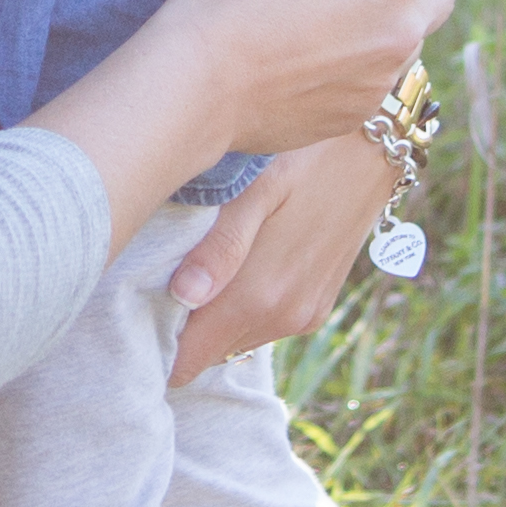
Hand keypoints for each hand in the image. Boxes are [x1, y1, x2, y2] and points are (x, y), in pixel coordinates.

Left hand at [170, 128, 394, 380]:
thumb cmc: (303, 157)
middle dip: (179, 330)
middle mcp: (282, 317)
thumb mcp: (255, 191)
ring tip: (189, 273)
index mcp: (258, 296)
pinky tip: (232, 268)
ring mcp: (304, 315)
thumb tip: (183, 298)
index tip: (130, 321)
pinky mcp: (318, 307)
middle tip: (150, 288)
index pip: (190, 359)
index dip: (155, 347)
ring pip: (236, 339)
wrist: (375, 146)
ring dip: (212, 319)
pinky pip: (264, 324)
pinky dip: (241, 309)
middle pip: (210, 352)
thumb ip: (220, 248)